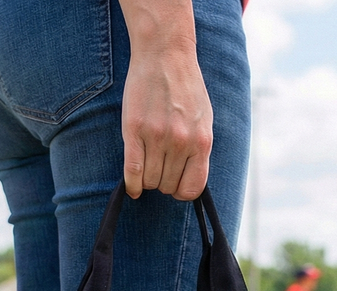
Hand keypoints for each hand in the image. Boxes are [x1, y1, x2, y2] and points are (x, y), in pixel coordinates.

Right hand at [120, 1, 212, 200]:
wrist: (165, 53)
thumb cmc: (185, 87)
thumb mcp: (204, 119)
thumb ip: (199, 149)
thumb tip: (191, 179)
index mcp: (201, 142)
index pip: (192, 188)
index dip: (181, 192)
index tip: (175, 185)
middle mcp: (181, 142)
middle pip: (168, 186)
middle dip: (163, 183)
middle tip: (158, 168)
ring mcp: (157, 137)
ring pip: (150, 181)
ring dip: (147, 180)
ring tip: (147, 166)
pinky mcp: (135, 130)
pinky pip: (132, 171)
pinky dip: (131, 185)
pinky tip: (132, 188)